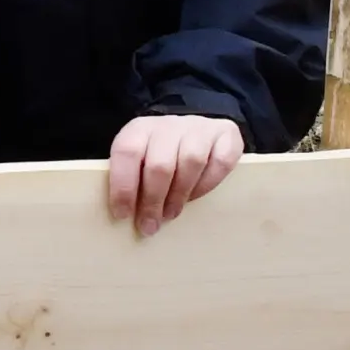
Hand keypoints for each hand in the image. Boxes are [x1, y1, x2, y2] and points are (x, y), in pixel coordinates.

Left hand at [105, 114, 242, 237]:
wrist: (195, 131)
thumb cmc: (161, 152)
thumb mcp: (139, 159)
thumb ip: (131, 179)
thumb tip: (123, 215)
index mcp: (139, 129)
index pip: (126, 152)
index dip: (123, 185)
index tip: (122, 214)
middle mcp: (168, 125)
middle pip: (160, 164)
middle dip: (153, 200)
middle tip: (150, 224)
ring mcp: (199, 128)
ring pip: (190, 162)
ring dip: (179, 195)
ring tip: (171, 213)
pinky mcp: (226, 135)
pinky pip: (220, 162)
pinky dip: (207, 184)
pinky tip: (196, 197)